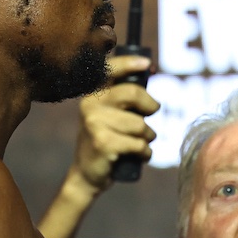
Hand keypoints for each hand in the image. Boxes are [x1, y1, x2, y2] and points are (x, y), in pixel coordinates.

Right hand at [37, 54, 159, 237]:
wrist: (86, 174)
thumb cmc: (105, 139)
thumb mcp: (109, 113)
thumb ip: (124, 94)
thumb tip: (148, 68)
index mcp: (92, 94)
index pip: (110, 69)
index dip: (130, 63)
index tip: (148, 64)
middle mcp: (90, 105)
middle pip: (133, 94)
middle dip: (150, 106)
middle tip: (151, 115)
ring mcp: (94, 124)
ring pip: (140, 125)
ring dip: (147, 137)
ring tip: (138, 143)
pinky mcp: (103, 143)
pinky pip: (139, 144)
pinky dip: (145, 153)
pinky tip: (138, 156)